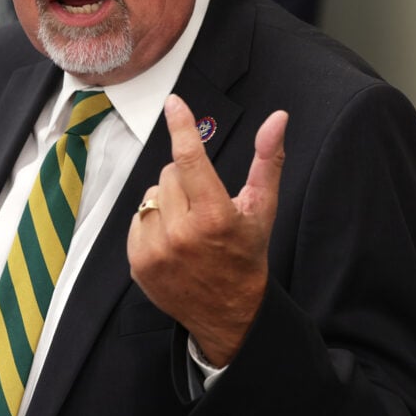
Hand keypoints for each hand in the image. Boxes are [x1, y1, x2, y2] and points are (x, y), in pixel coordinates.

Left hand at [127, 94, 287, 366]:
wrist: (229, 312)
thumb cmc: (247, 254)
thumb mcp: (263, 208)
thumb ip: (268, 160)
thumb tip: (278, 117)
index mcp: (215, 215)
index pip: (190, 159)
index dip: (181, 127)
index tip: (173, 103)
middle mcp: (182, 233)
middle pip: (169, 173)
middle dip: (185, 180)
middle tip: (204, 204)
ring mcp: (156, 250)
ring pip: (151, 195)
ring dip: (168, 201)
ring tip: (188, 224)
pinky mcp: (138, 263)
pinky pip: (137, 218)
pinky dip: (153, 222)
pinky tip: (172, 240)